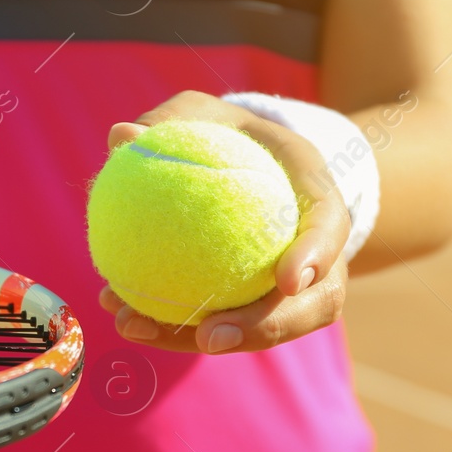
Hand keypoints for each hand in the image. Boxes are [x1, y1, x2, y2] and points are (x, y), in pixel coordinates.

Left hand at [96, 91, 350, 354]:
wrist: (250, 164)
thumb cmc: (226, 134)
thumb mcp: (203, 113)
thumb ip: (169, 119)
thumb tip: (121, 136)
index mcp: (315, 194)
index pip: (330, 226)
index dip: (318, 255)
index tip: (288, 280)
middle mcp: (316, 252)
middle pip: (312, 303)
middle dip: (265, 328)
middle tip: (208, 337)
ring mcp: (293, 287)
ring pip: (265, 327)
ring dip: (202, 338)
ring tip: (139, 328)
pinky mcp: (255, 305)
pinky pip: (221, 323)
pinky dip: (172, 326)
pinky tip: (121, 313)